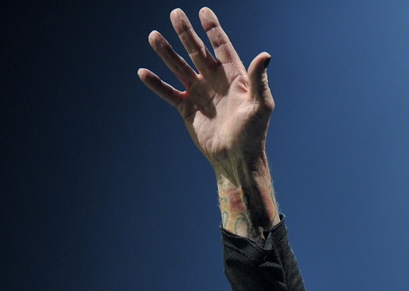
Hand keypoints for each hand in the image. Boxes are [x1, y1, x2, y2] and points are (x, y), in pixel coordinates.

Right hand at [138, 7, 272, 174]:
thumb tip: (265, 55)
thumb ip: (259, 80)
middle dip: (186, 33)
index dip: (213, 30)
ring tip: (153, 36)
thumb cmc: (253, 133)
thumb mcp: (260, 105)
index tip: (204, 12)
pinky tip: (143, 72)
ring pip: (179, 67)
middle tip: (175, 13)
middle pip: (197, 51)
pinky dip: (156, 84)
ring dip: (166, 52)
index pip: (222, 47)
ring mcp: (199, 93)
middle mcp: (214, 81)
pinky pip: (168, 92)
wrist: (236, 158)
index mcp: (233, 77)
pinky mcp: (187, 108)